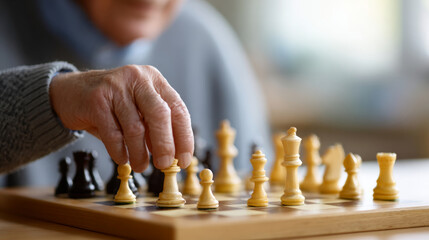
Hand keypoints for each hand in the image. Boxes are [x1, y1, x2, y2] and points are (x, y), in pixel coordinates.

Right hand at [49, 65, 193, 171]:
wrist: (70, 93)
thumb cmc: (112, 105)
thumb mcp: (139, 109)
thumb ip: (155, 126)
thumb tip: (174, 155)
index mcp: (155, 80)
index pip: (178, 109)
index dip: (184, 137)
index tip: (184, 159)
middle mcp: (138, 78)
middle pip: (160, 115)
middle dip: (165, 144)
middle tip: (165, 165)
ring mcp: (116, 86)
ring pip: (135, 127)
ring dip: (140, 153)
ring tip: (140, 166)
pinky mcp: (97, 99)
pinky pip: (113, 133)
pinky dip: (120, 151)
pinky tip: (122, 158)